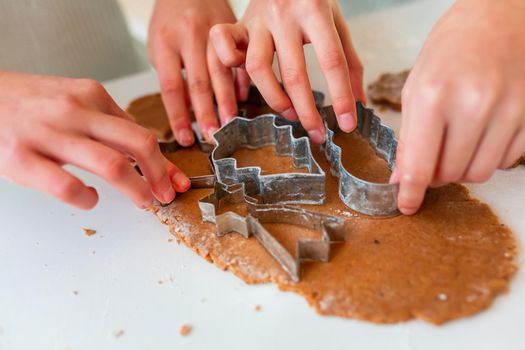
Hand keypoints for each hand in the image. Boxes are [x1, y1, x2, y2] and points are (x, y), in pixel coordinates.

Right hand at [0, 72, 189, 209]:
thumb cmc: (27, 103)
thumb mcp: (72, 100)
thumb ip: (105, 122)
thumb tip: (142, 153)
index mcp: (92, 96)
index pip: (140, 131)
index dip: (165, 161)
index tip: (176, 180)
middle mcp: (76, 112)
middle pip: (138, 144)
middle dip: (161, 174)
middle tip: (165, 194)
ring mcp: (50, 134)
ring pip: (111, 165)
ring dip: (137, 188)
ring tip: (143, 201)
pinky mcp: (22, 158)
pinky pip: (67, 186)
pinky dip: (86, 199)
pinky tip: (90, 199)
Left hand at [148, 0, 250, 145]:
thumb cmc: (169, 20)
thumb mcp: (159, 47)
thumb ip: (172, 77)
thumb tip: (186, 110)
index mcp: (166, 41)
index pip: (172, 87)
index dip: (179, 116)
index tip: (186, 138)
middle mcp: (190, 35)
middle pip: (199, 83)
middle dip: (207, 114)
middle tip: (212, 137)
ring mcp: (213, 30)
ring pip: (222, 72)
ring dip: (227, 101)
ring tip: (229, 123)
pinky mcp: (232, 27)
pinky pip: (240, 58)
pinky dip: (242, 81)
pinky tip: (243, 98)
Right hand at [210, 0, 365, 143]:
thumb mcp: (337, 22)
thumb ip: (350, 61)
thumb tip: (361, 103)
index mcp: (316, 10)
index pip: (332, 61)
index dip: (341, 97)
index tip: (346, 124)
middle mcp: (284, 15)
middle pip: (294, 73)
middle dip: (306, 111)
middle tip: (317, 133)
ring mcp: (257, 20)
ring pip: (257, 68)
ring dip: (274, 99)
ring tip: (289, 113)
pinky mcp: (238, 25)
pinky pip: (223, 47)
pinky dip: (229, 68)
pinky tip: (243, 88)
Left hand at [393, 0, 524, 214]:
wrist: (504, 14)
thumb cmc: (453, 45)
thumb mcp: (417, 84)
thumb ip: (409, 134)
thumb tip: (403, 177)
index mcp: (433, 96)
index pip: (419, 165)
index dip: (410, 192)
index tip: (406, 206)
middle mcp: (473, 105)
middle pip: (449, 175)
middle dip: (434, 175)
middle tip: (430, 159)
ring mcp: (509, 111)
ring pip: (479, 173)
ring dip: (461, 168)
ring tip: (456, 143)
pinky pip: (506, 161)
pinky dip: (488, 156)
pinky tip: (482, 134)